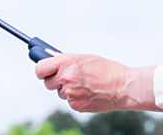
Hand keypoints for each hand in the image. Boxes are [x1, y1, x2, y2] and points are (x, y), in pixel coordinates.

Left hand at [35, 53, 158, 112]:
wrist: (122, 86)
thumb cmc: (106, 69)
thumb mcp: (84, 58)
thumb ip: (65, 59)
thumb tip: (49, 56)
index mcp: (66, 62)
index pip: (40, 68)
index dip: (41, 70)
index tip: (44, 71)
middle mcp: (66, 77)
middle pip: (47, 83)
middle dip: (55, 81)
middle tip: (66, 78)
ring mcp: (70, 93)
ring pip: (60, 93)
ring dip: (67, 90)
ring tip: (84, 84)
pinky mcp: (76, 105)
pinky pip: (69, 101)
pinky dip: (76, 98)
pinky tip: (88, 92)